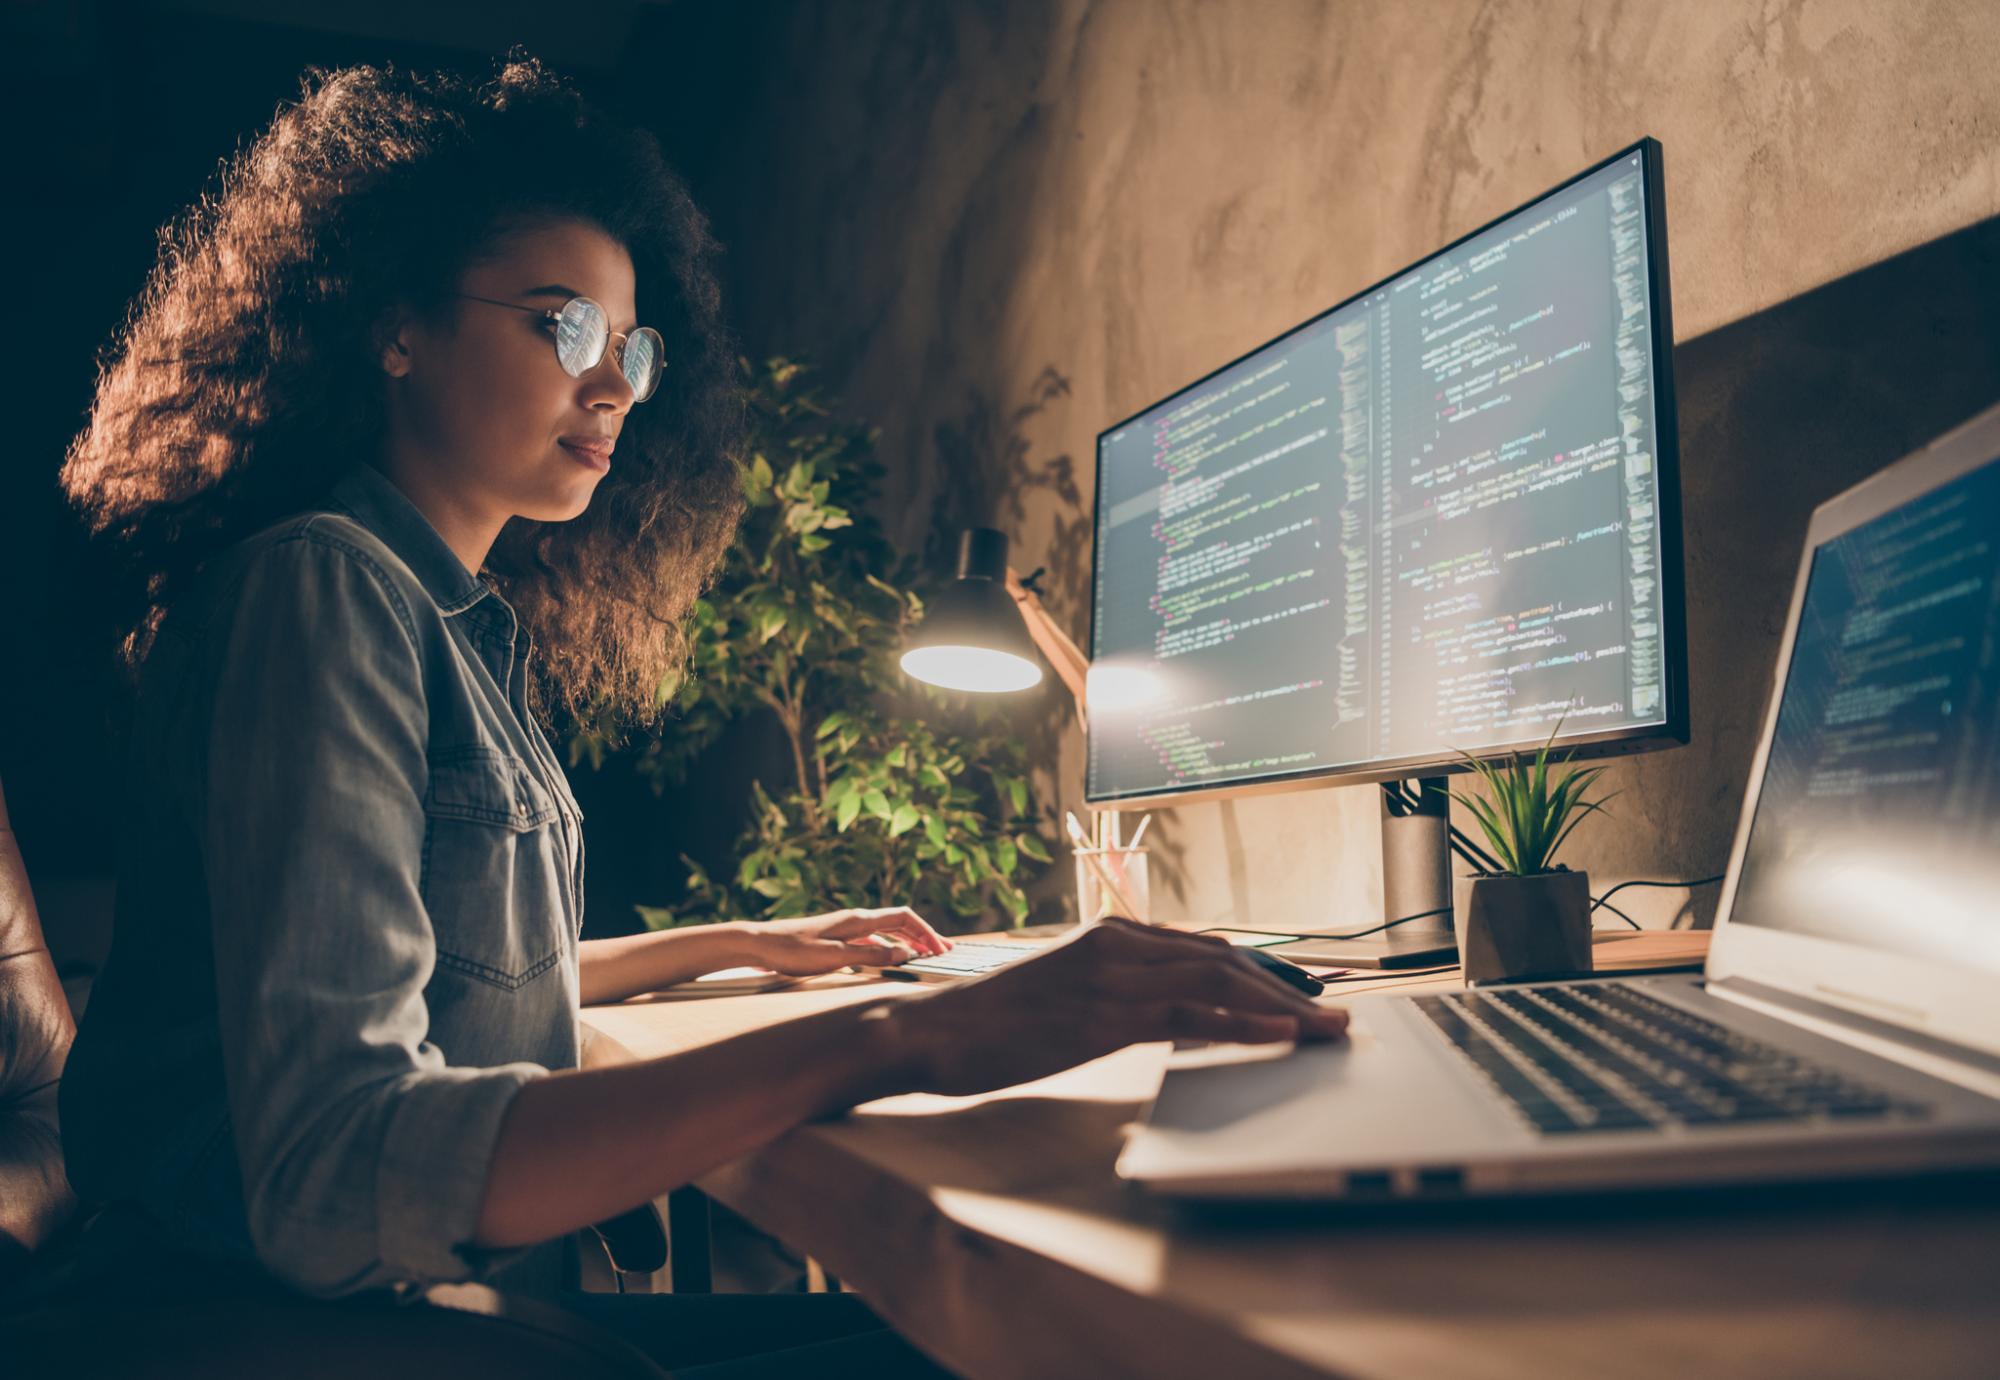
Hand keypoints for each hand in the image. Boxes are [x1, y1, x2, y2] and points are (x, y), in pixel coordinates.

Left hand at [744, 907, 951, 976]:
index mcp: (858, 919)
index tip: (941, 947)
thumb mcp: (834, 957)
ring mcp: (846, 929)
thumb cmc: (793, 950)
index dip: (926, 931)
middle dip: (924, 934)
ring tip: (925, 954)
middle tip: (945, 949)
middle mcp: (855, 920)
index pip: (903, 917)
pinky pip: (872, 941)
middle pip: (899, 922)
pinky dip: (889, 948)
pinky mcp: (837, 939)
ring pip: (887, 931)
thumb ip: (870, 956)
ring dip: (908, 941)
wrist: (760, 943)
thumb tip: (904, 954)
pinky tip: (891, 959)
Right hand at [884, 917, 1348, 1095]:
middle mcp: (1118, 944)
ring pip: (1217, 980)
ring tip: (1325, 1030)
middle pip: (1224, 959)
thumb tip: (1167, 1014)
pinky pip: (1188, 1013)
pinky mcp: (1103, 1012)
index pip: (1206, 948)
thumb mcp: (1066, 997)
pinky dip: (1241, 1021)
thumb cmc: (995, 1023)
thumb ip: (1116, 994)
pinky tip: (1278, 1033)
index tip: (1304, 995)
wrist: (934, 1031)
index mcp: (1111, 936)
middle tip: (1333, 1016)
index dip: (1262, 971)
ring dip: (1281, 1006)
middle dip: (1286, 987)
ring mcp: (1111, 975)